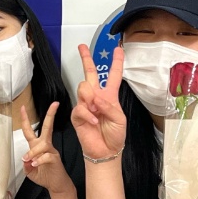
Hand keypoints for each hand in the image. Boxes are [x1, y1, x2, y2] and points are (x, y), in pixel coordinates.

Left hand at [21, 102, 72, 196]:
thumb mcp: (30, 171)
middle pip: (47, 127)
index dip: (25, 120)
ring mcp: (51, 151)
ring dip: (33, 152)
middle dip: (50, 115)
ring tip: (29, 160)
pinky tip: (35, 164)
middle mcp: (45, 145)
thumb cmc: (45, 176)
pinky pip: (46, 156)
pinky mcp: (55, 159)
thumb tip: (26, 159)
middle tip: (54, 104)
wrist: (56, 185)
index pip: (30, 131)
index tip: (23, 108)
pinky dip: (39, 160)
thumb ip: (26, 165)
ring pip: (42, 144)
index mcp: (37, 146)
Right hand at [71, 44, 126, 160]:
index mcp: (110, 96)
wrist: (106, 151)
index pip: (113, 76)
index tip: (118, 49)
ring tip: (96, 111)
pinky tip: (94, 122)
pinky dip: (88, 114)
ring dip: (90, 98)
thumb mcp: (120, 119)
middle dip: (85, 59)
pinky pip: (80, 107)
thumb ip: (109, 106)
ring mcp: (86, 105)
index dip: (116, 62)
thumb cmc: (115, 136)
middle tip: (81, 47)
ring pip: (83, 87)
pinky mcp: (77, 115)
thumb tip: (95, 97)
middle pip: (90, 73)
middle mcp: (97, 97)